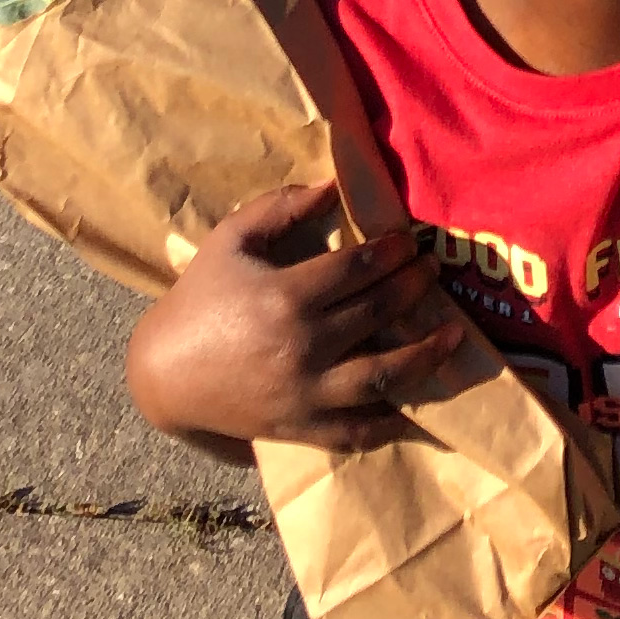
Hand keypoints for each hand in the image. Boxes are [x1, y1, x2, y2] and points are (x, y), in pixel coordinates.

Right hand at [126, 190, 464, 453]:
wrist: (166, 373)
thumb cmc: (201, 296)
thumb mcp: (231, 239)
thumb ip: (280, 205)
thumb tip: (332, 186)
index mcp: (285, 295)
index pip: (358, 269)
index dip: (391, 251)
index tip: (409, 241)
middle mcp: (301, 346)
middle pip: (377, 314)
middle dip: (413, 289)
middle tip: (432, 272)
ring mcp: (304, 393)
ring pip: (381, 377)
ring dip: (424, 355)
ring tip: (453, 335)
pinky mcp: (301, 427)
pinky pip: (356, 431)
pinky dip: (390, 422)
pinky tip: (417, 405)